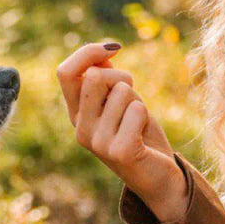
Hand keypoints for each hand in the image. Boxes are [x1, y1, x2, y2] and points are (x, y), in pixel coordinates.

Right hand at [56, 42, 189, 221]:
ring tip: (137, 123)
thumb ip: (107, 75)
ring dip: (137, 100)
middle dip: (121, 76)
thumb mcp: (120, 98)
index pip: (65, 72)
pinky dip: (145, 115)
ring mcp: (97, 142)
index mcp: (76, 113)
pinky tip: (142, 135)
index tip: (114, 48)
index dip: (88, 52)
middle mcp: (80, 128)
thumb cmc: (138, 131)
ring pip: (121, 91)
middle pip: (94, 76)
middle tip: (132, 98)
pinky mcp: (119, 152)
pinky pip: (137, 109)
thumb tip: (104, 51)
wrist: (159, 175)